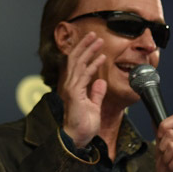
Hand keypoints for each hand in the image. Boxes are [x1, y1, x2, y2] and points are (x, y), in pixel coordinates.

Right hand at [60, 32, 105, 147]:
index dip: (84, 52)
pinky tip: (101, 57)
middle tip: (94, 34)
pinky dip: (93, 65)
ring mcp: (71, 88)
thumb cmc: (84, 125)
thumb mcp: (93, 106)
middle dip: (85, 45)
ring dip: (89, 50)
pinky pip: (84, 75)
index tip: (94, 42)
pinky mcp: (75, 93)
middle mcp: (70, 85)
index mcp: (74, 87)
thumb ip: (96, 93)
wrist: (77, 138)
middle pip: (75, 59)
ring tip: (98, 40)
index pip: (77, 65)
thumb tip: (100, 82)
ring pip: (78, 63)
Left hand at [155, 114, 172, 171]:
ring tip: (172, 166)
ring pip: (172, 146)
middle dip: (163, 150)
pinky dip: (172, 166)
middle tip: (168, 160)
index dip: (162, 130)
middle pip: (169, 134)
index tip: (162, 145)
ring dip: (167, 160)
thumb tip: (154, 119)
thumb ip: (160, 135)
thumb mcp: (161, 151)